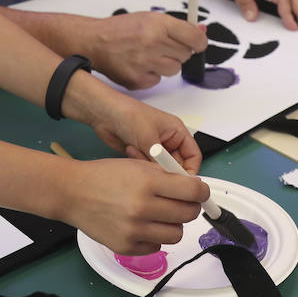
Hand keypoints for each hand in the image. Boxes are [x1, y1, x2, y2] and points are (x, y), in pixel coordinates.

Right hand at [59, 158, 207, 254]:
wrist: (72, 193)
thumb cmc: (104, 175)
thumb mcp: (137, 165)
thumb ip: (166, 176)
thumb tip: (194, 188)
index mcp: (147, 182)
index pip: (192, 191)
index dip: (202, 191)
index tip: (200, 192)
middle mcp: (142, 207)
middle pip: (188, 214)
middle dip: (189, 207)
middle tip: (181, 202)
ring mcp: (134, 230)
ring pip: (176, 234)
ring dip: (173, 224)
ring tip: (160, 214)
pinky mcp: (126, 247)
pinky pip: (157, 245)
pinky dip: (155, 236)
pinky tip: (143, 224)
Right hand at [82, 12, 203, 89]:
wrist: (95, 42)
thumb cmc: (122, 29)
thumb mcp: (150, 18)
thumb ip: (176, 26)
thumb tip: (201, 33)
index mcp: (158, 24)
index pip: (194, 38)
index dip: (200, 42)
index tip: (199, 43)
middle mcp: (153, 43)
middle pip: (186, 54)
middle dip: (179, 51)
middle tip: (164, 46)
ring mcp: (145, 63)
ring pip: (175, 69)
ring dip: (167, 63)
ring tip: (150, 55)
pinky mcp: (138, 80)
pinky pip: (158, 80)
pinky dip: (152, 74)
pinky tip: (139, 64)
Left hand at [88, 91, 203, 173]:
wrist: (104, 114)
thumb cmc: (128, 114)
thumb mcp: (149, 137)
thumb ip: (162, 160)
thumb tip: (171, 177)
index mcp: (177, 131)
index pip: (193, 156)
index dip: (190, 171)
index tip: (182, 183)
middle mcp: (168, 141)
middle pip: (177, 165)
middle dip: (166, 169)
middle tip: (156, 171)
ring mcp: (155, 148)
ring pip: (161, 169)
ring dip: (150, 165)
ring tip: (138, 151)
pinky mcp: (143, 154)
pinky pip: (148, 168)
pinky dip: (141, 164)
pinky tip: (131, 151)